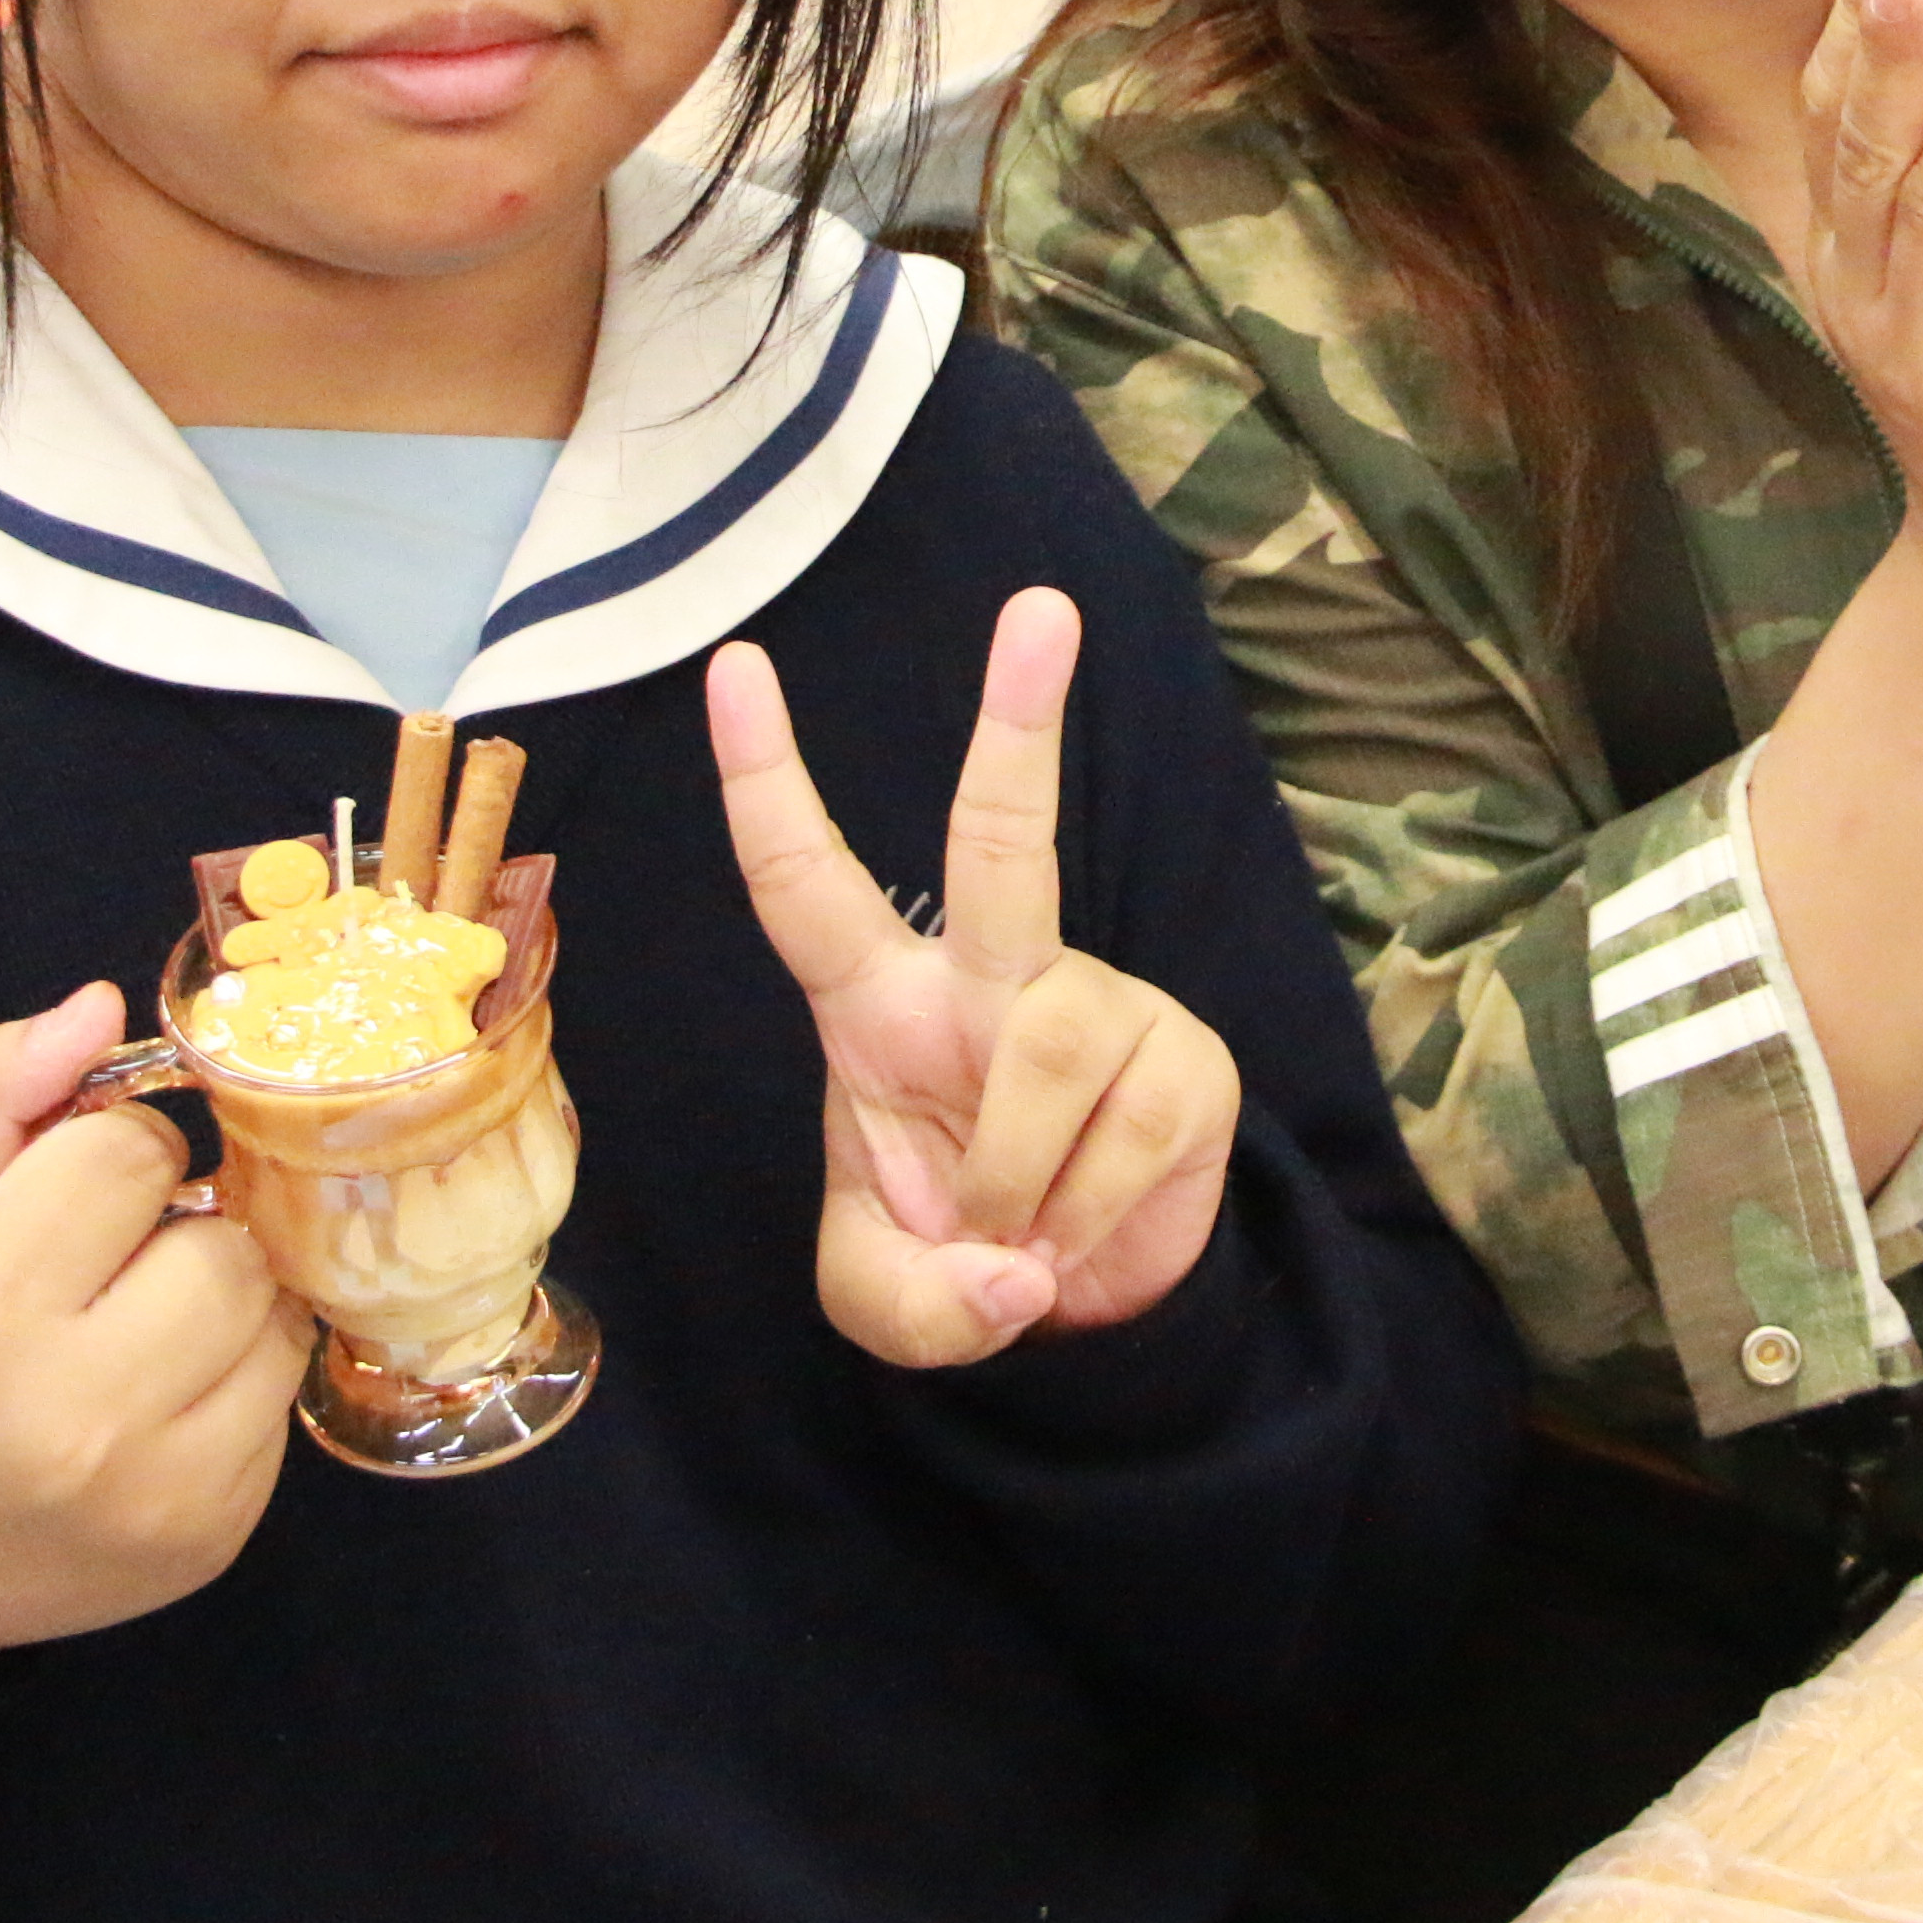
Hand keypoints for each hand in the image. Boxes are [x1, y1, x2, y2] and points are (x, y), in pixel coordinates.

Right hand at [0, 981, 308, 1661]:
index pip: (129, 1157)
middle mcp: (78, 1416)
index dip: (109, 1157)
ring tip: (144, 1331)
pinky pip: (279, 1404)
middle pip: (223, 1244)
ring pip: (274, 1320)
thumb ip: (1, 1095)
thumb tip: (101, 1005)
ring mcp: (157, 1492)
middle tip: (116, 1271)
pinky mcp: (214, 1538)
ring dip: (226, 1305)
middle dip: (179, 1234)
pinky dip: (237, 1383)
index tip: (73, 1199)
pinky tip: (163, 1401)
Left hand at [709, 589, 1240, 1368]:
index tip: (734, 667)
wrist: (1082, 1314)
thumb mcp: (885, 1302)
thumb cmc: (954, 1257)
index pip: (804, 884)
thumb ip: (915, 1303)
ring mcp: (1098, 1009)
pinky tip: (1075, 1235)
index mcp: (879, 1007)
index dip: (765, 781)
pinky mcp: (1188, 1062)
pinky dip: (1082, 1220)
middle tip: (1042, 607)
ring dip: (1014, 1182)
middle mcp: (990, 981)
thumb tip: (1009, 1272)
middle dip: (1017, 722)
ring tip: (1016, 1238)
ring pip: (1042, 1053)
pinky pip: (1123, 1134)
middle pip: (998, 843)